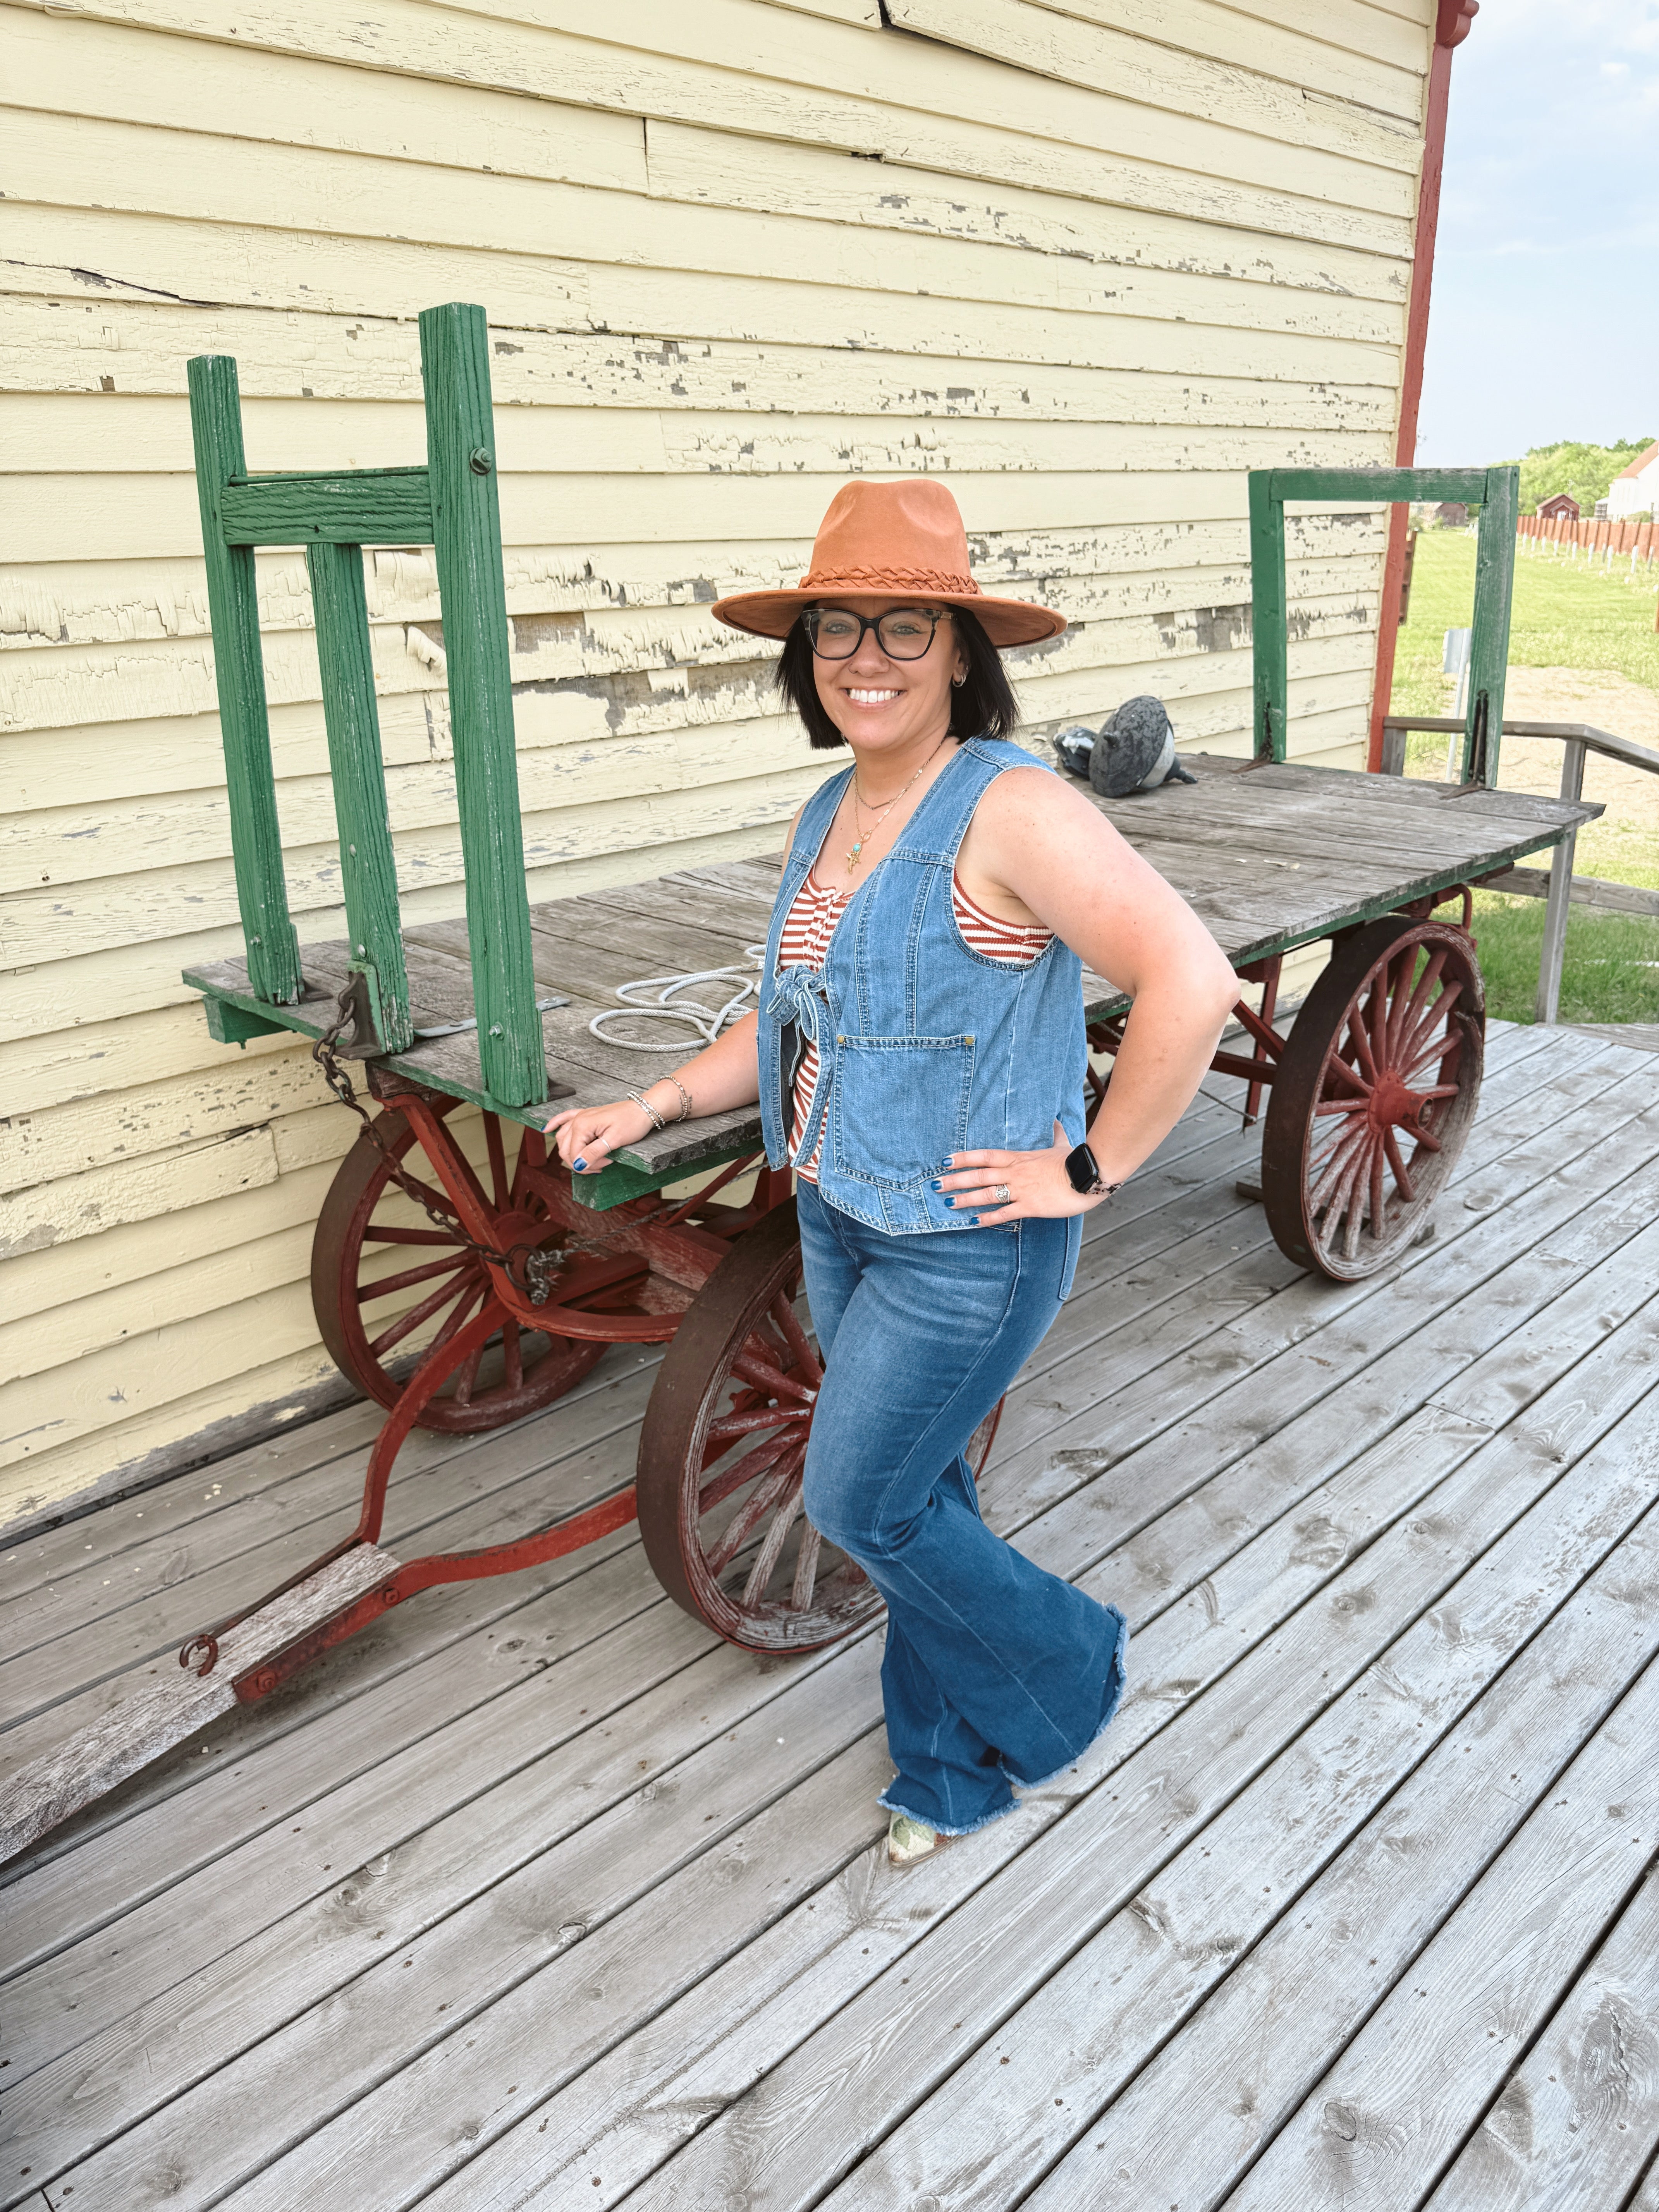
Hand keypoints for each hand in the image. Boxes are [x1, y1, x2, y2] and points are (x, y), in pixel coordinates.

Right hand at [543, 1097, 655, 1174]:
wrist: (643, 1109)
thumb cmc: (632, 1122)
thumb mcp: (615, 1140)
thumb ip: (594, 1153)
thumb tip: (578, 1165)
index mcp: (582, 1125)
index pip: (573, 1154)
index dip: (587, 1165)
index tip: (604, 1165)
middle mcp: (577, 1120)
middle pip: (565, 1149)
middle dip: (580, 1162)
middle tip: (599, 1166)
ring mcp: (580, 1116)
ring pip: (563, 1139)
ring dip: (572, 1153)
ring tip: (591, 1160)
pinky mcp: (585, 1115)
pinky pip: (564, 1118)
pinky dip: (555, 1124)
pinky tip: (546, 1130)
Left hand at [931, 1122, 1109, 1223]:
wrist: (1089, 1173)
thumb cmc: (1075, 1159)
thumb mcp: (1062, 1143)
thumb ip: (1055, 1133)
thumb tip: (1056, 1120)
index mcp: (1018, 1157)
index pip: (984, 1156)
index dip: (963, 1158)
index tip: (945, 1160)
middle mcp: (1014, 1172)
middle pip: (978, 1175)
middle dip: (955, 1180)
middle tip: (935, 1185)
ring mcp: (1021, 1189)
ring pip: (986, 1194)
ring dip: (965, 1199)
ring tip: (947, 1204)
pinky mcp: (1030, 1206)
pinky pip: (1004, 1213)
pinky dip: (987, 1218)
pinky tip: (973, 1222)